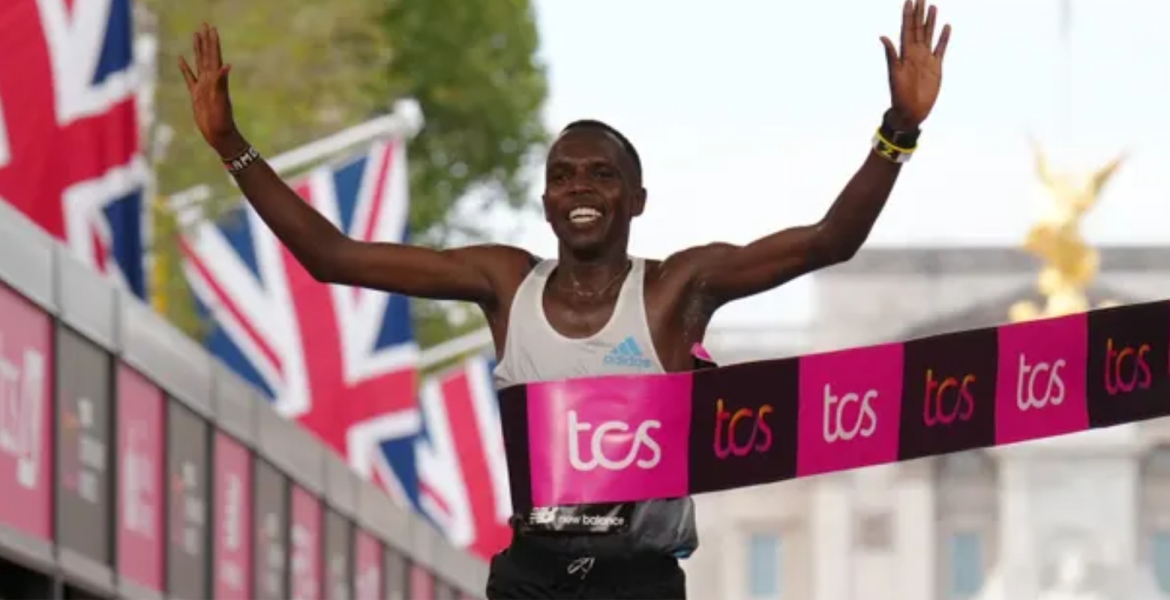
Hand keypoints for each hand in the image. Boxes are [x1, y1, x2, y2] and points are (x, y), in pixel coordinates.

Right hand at [179, 24, 245, 157]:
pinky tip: (181, 58)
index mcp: (217, 80)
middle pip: (207, 56)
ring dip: (198, 49)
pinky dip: (185, 68)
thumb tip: (226, 65)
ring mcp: (203, 86)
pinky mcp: (196, 95)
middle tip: (204, 25)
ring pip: (199, 63)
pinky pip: (189, 78)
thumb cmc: (222, 120)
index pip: (214, 57)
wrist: (219, 134)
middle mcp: (211, 80)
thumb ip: (221, 82)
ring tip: (196, 35)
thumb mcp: (221, 100)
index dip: (213, 42)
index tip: (211, 28)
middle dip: (206, 40)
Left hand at [880, 0, 951, 128]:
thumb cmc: (899, 95)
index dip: (908, 15)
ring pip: (929, 35)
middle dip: (920, 13)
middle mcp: (915, 53)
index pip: (907, 29)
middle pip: (918, 28)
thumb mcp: (894, 73)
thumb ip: (891, 54)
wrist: (910, 111)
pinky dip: (943, 38)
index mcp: (904, 53)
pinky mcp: (935, 66)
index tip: (909, 0)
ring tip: (933, 7)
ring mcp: (925, 59)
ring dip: (931, 21)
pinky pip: (940, 48)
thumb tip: (882, 36)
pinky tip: (946, 26)